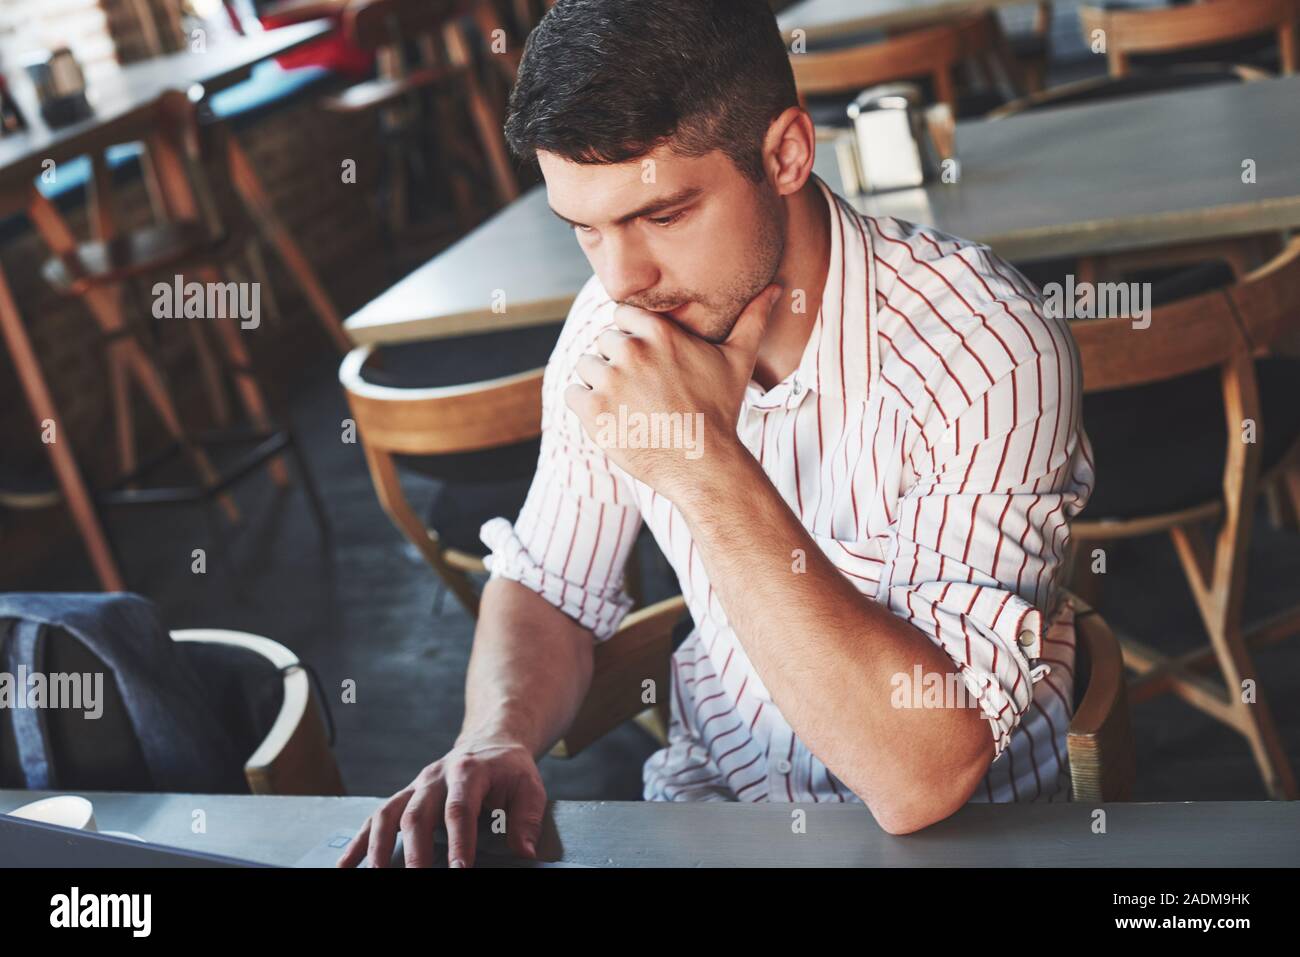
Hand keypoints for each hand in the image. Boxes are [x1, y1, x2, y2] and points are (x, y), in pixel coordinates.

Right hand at [335, 741, 545, 867]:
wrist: (490, 744)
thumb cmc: (510, 771)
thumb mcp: (530, 787)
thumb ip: (527, 819)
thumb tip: (524, 852)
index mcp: (469, 771)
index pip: (460, 809)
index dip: (459, 841)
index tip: (460, 869)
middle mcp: (436, 776)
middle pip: (418, 813)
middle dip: (415, 850)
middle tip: (416, 876)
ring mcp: (416, 786)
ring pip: (389, 813)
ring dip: (379, 847)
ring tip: (376, 874)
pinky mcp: (405, 795)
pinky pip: (376, 817)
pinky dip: (359, 842)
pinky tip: (346, 864)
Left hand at [564, 283, 780, 499]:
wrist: (703, 465)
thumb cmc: (720, 411)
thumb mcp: (738, 360)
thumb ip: (753, 318)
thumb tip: (777, 286)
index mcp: (659, 332)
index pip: (622, 316)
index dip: (632, 338)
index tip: (648, 364)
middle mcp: (631, 351)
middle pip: (604, 341)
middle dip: (617, 363)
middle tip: (643, 392)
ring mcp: (609, 380)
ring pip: (586, 367)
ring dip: (599, 384)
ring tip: (629, 407)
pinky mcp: (592, 410)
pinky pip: (572, 393)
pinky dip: (584, 406)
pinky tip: (613, 418)